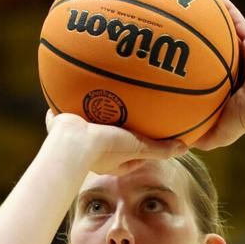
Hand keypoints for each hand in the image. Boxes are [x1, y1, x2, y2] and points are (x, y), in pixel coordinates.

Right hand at [45, 110, 185, 174]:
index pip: (129, 157)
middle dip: (115, 130)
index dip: (140, 150)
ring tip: (98, 96)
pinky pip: (65, 111)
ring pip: (85, 125)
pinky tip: (75, 82)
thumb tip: (185, 148)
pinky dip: (69, 101)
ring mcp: (73, 138)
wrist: (70, 141)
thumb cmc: (104, 147)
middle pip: (107, 141)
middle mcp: (91, 153)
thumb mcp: (138, 147)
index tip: (148, 139)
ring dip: (91, 114)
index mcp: (109, 161)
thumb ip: (160, 149)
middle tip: (124, 117)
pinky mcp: (59, 123)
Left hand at [191, 0, 244, 151]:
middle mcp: (240, 66)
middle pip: (221, 46)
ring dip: (218, 16)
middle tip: (189, 22)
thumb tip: (177, 146)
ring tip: (202, 2)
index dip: (201, 58)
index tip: (182, 50)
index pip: (213, 68)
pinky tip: (220, 0)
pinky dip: (232, 12)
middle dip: (207, 34)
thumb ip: (199, 135)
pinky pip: (242, 25)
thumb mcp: (216, 132)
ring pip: (231, 31)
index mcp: (230, 83)